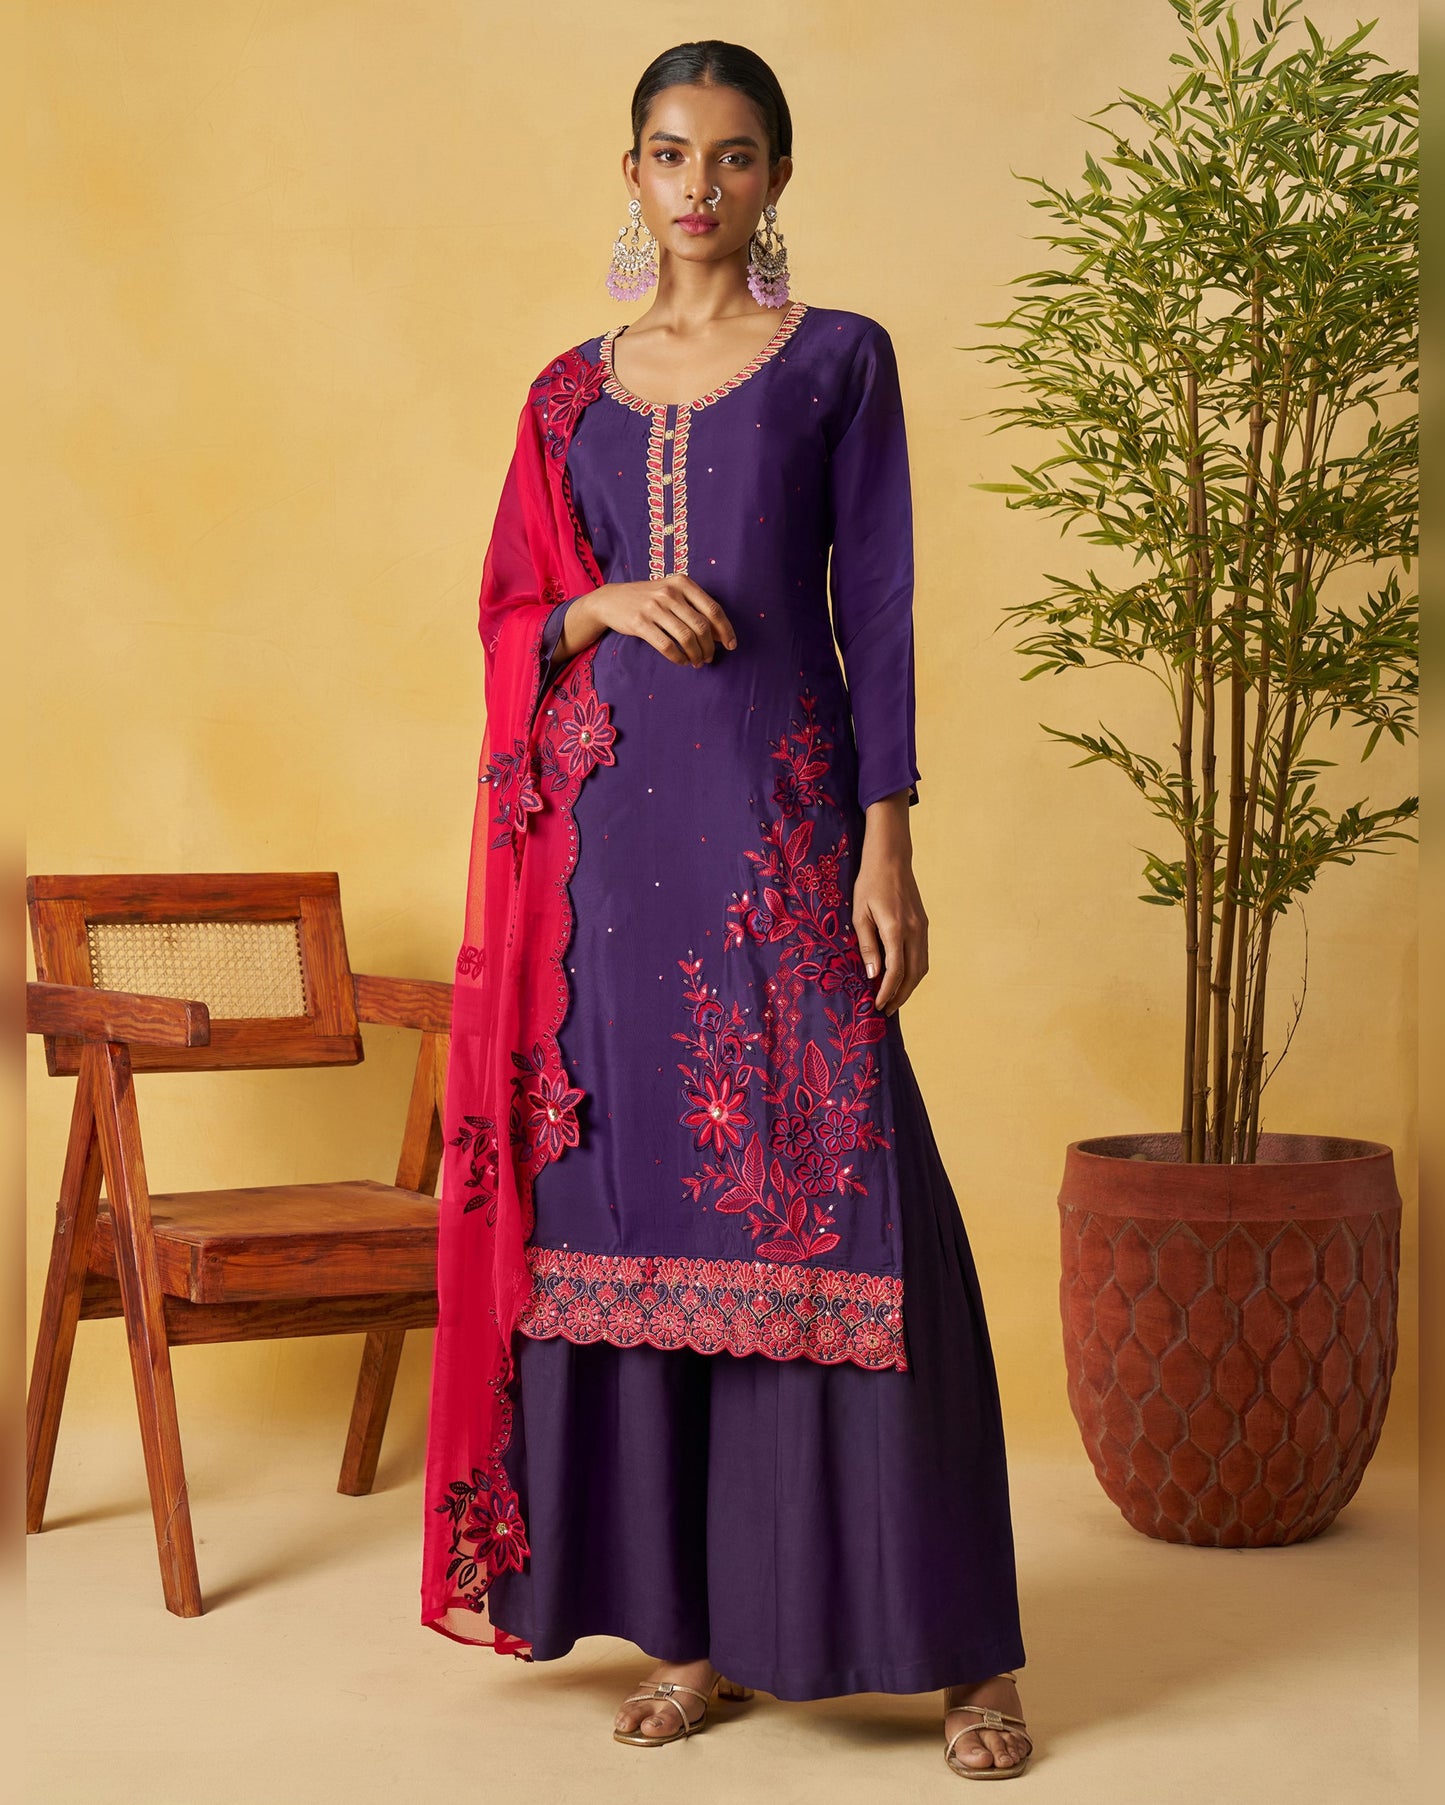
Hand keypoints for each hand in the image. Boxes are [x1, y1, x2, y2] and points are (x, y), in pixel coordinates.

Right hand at [563, 577, 736, 666]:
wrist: (611, 599)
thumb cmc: (648, 598)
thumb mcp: (671, 592)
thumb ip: (694, 607)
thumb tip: (720, 633)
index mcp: (682, 583)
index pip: (713, 609)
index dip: (725, 630)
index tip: (731, 645)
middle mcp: (669, 592)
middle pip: (702, 626)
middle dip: (710, 647)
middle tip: (709, 658)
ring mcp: (654, 607)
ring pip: (686, 638)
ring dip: (696, 655)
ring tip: (697, 662)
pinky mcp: (640, 623)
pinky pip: (667, 646)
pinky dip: (678, 658)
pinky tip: (681, 661)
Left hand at [851, 794, 928, 1015]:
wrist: (891, 858)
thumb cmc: (869, 883)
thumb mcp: (859, 914)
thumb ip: (867, 945)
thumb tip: (873, 975)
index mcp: (896, 929)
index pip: (896, 971)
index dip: (887, 991)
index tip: (877, 1005)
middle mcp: (914, 931)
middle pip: (914, 974)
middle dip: (901, 995)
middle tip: (887, 1010)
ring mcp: (923, 928)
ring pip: (922, 967)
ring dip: (910, 986)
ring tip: (894, 998)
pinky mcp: (924, 924)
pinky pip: (922, 955)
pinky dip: (914, 971)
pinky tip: (902, 977)